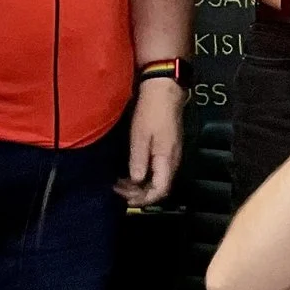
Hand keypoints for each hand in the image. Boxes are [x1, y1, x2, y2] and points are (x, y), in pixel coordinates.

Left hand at [115, 77, 184, 205]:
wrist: (164, 89)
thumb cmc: (151, 112)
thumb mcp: (140, 136)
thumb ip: (138, 161)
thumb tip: (137, 182)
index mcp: (167, 160)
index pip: (160, 190)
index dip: (144, 200)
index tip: (125, 199)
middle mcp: (172, 160)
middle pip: (159, 187)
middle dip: (139, 194)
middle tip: (117, 189)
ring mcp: (171, 154)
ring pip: (158, 179)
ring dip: (140, 185)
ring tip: (120, 182)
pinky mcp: (167, 148)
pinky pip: (157, 169)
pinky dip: (143, 175)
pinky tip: (130, 171)